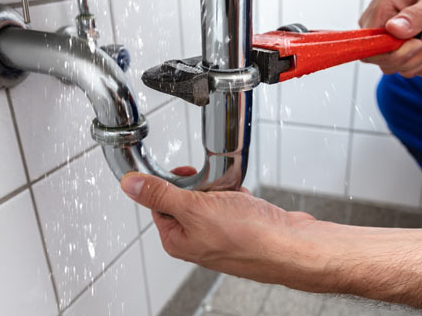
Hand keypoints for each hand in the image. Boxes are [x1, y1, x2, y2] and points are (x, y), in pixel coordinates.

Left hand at [120, 168, 337, 287]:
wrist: (291, 246)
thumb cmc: (248, 236)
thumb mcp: (194, 209)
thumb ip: (160, 195)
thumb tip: (130, 186)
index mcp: (178, 240)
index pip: (159, 204)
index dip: (170, 185)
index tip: (183, 174)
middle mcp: (198, 240)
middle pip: (186, 199)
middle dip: (202, 186)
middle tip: (213, 186)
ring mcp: (221, 234)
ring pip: (212, 198)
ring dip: (222, 189)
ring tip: (233, 194)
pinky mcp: (242, 227)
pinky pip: (233, 202)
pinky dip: (239, 195)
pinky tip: (247, 200)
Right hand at [359, 0, 421, 77]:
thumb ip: (416, 14)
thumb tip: (393, 29)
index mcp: (379, 12)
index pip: (371, 47)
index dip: (394, 52)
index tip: (418, 42)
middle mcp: (378, 32)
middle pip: (388, 63)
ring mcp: (388, 48)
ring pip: (405, 69)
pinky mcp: (402, 59)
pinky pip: (418, 70)